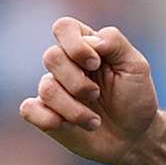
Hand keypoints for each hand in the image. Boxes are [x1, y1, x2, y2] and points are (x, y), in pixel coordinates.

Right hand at [18, 16, 165, 164]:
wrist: (134, 136)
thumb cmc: (135, 97)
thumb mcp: (136, 66)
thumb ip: (115, 43)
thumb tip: (90, 39)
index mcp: (86, 46)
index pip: (64, 28)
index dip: (75, 44)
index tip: (96, 63)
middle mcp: (65, 65)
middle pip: (52, 57)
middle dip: (78, 82)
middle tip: (97, 95)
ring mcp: (54, 89)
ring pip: (46, 88)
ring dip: (74, 109)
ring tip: (95, 121)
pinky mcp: (46, 114)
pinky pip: (29, 109)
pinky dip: (45, 118)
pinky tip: (65, 125)